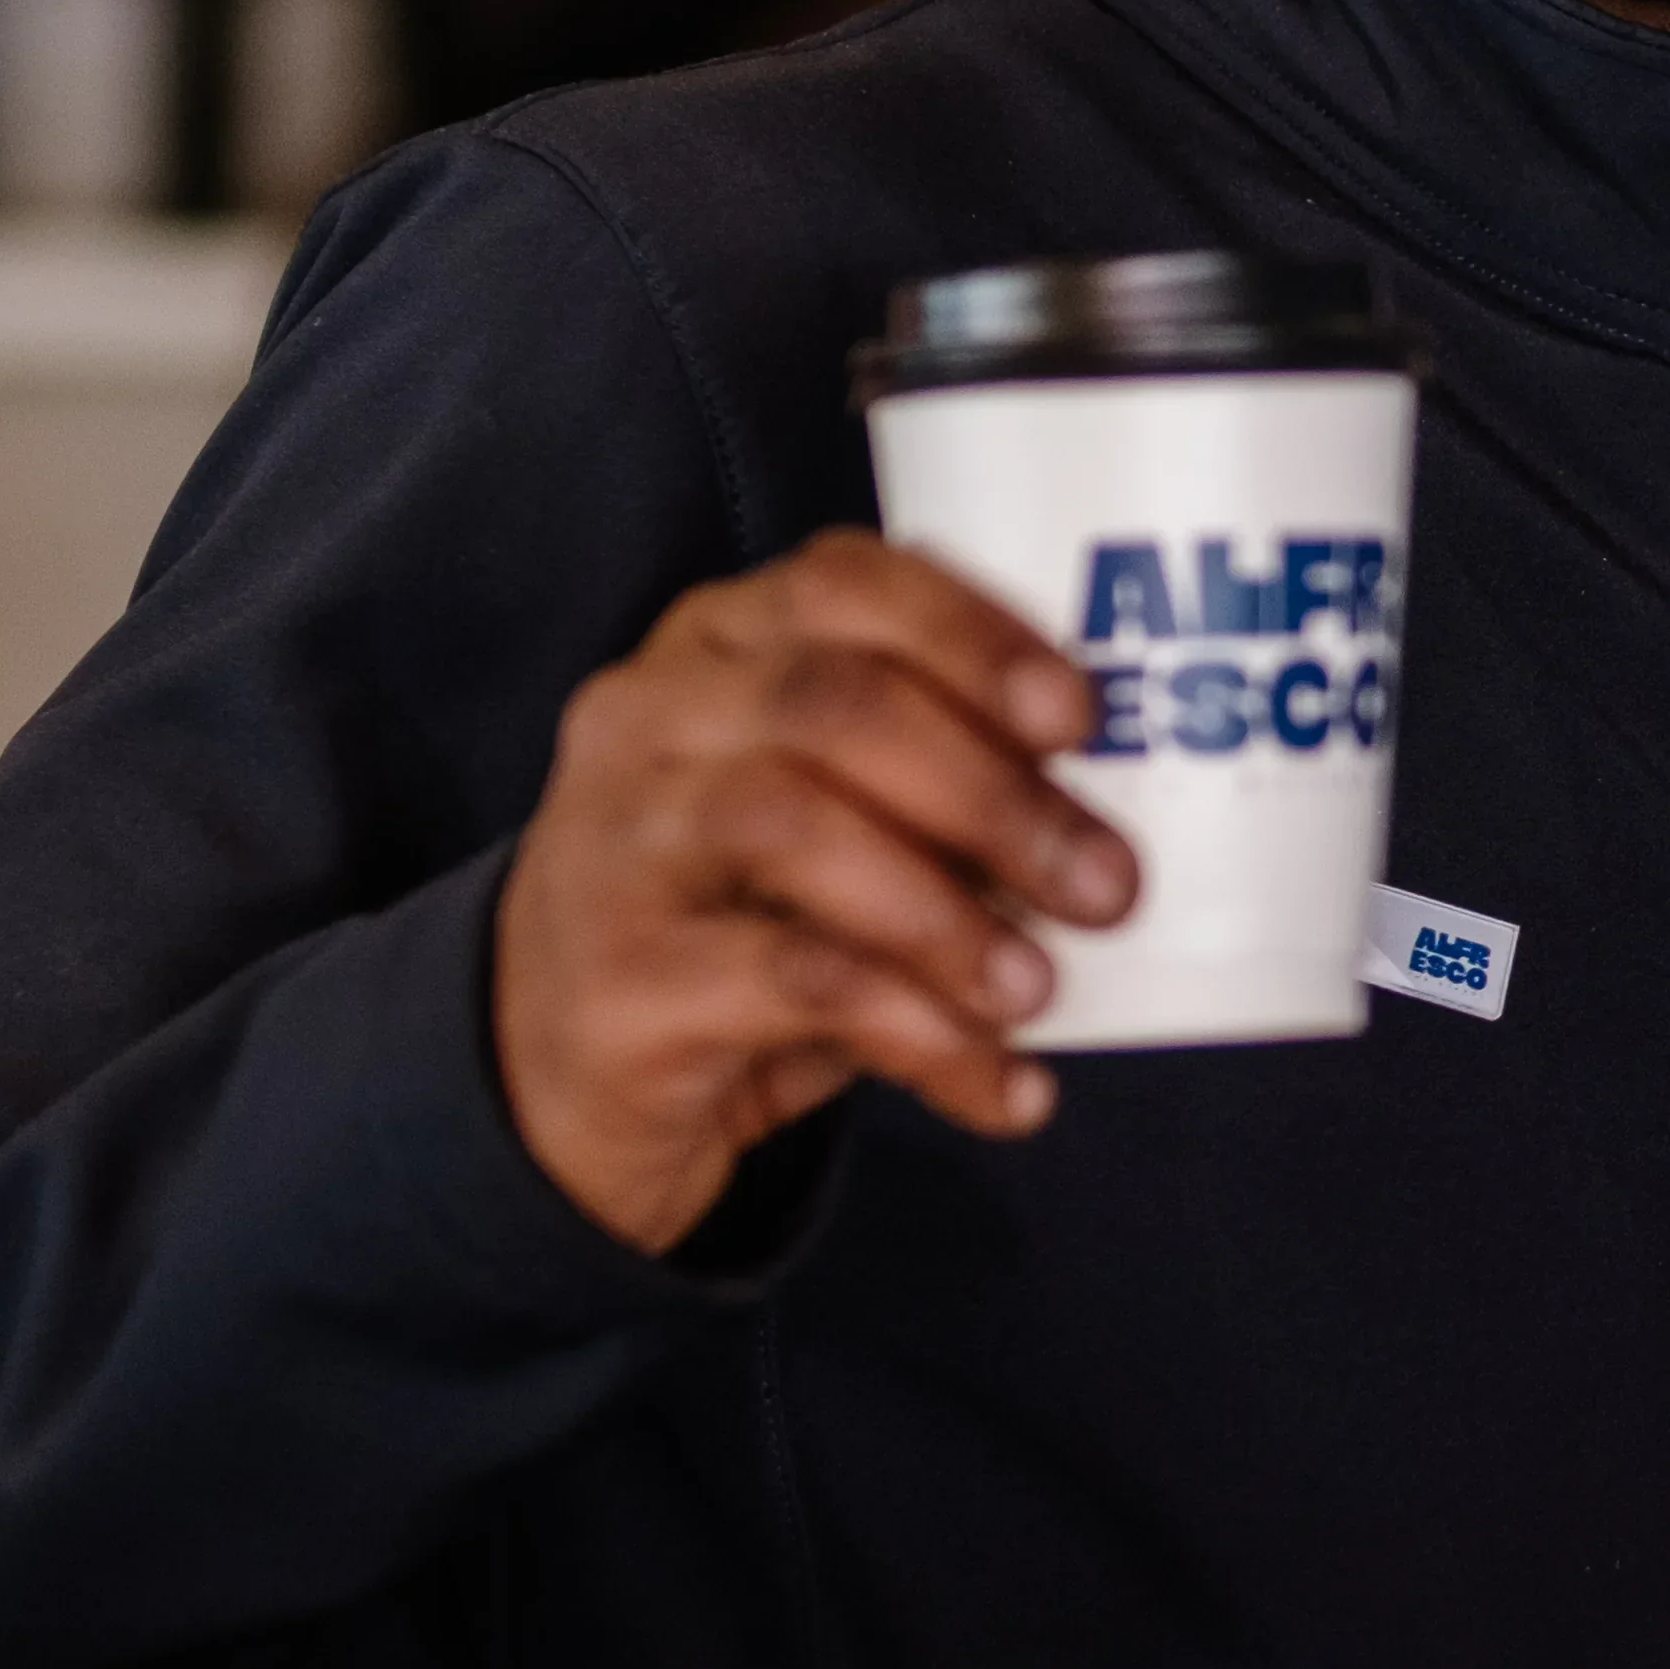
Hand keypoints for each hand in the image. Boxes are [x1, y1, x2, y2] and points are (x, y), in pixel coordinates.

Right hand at [491, 530, 1138, 1251]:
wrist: (559, 1073)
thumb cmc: (739, 916)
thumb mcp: (831, 823)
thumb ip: (940, 789)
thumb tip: (1110, 826)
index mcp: (712, 646)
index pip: (843, 584)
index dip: (974, 637)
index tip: (1079, 717)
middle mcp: (646, 719)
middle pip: (832, 706)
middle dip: (993, 793)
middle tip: (1106, 885)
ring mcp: (614, 843)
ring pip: (796, 828)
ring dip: (950, 915)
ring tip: (1040, 990)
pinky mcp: (618, 979)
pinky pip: (792, 982)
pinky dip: (921, 1032)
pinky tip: (999, 1084)